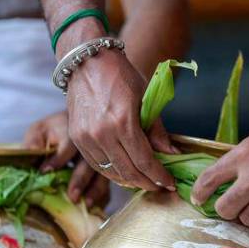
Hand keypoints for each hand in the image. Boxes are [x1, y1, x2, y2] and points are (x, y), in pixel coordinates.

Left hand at [24, 111, 109, 207]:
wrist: (75, 127)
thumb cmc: (54, 132)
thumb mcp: (41, 131)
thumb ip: (34, 142)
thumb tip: (30, 153)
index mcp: (72, 132)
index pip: (67, 145)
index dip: (58, 159)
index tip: (45, 171)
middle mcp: (90, 144)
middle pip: (88, 161)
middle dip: (80, 179)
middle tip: (72, 196)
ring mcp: (102, 156)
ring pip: (103, 172)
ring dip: (95, 189)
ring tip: (87, 203)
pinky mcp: (109, 168)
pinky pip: (111, 181)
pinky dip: (104, 195)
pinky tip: (96, 205)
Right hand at [65, 49, 176, 191]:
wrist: (87, 61)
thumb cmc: (119, 75)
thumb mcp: (145, 98)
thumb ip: (157, 130)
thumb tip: (171, 154)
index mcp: (123, 121)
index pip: (145, 161)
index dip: (159, 176)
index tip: (169, 183)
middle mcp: (102, 133)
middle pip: (128, 171)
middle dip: (147, 182)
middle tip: (159, 186)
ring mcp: (86, 138)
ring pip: (111, 171)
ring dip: (130, 181)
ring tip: (144, 181)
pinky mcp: (76, 138)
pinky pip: (96, 164)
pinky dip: (112, 172)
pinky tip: (124, 173)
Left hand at [191, 103, 248, 230]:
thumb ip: (243, 155)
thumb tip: (232, 172)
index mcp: (242, 155)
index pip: (209, 179)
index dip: (198, 193)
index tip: (198, 199)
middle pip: (225, 208)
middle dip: (224, 210)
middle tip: (230, 206)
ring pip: (247, 219)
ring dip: (248, 216)